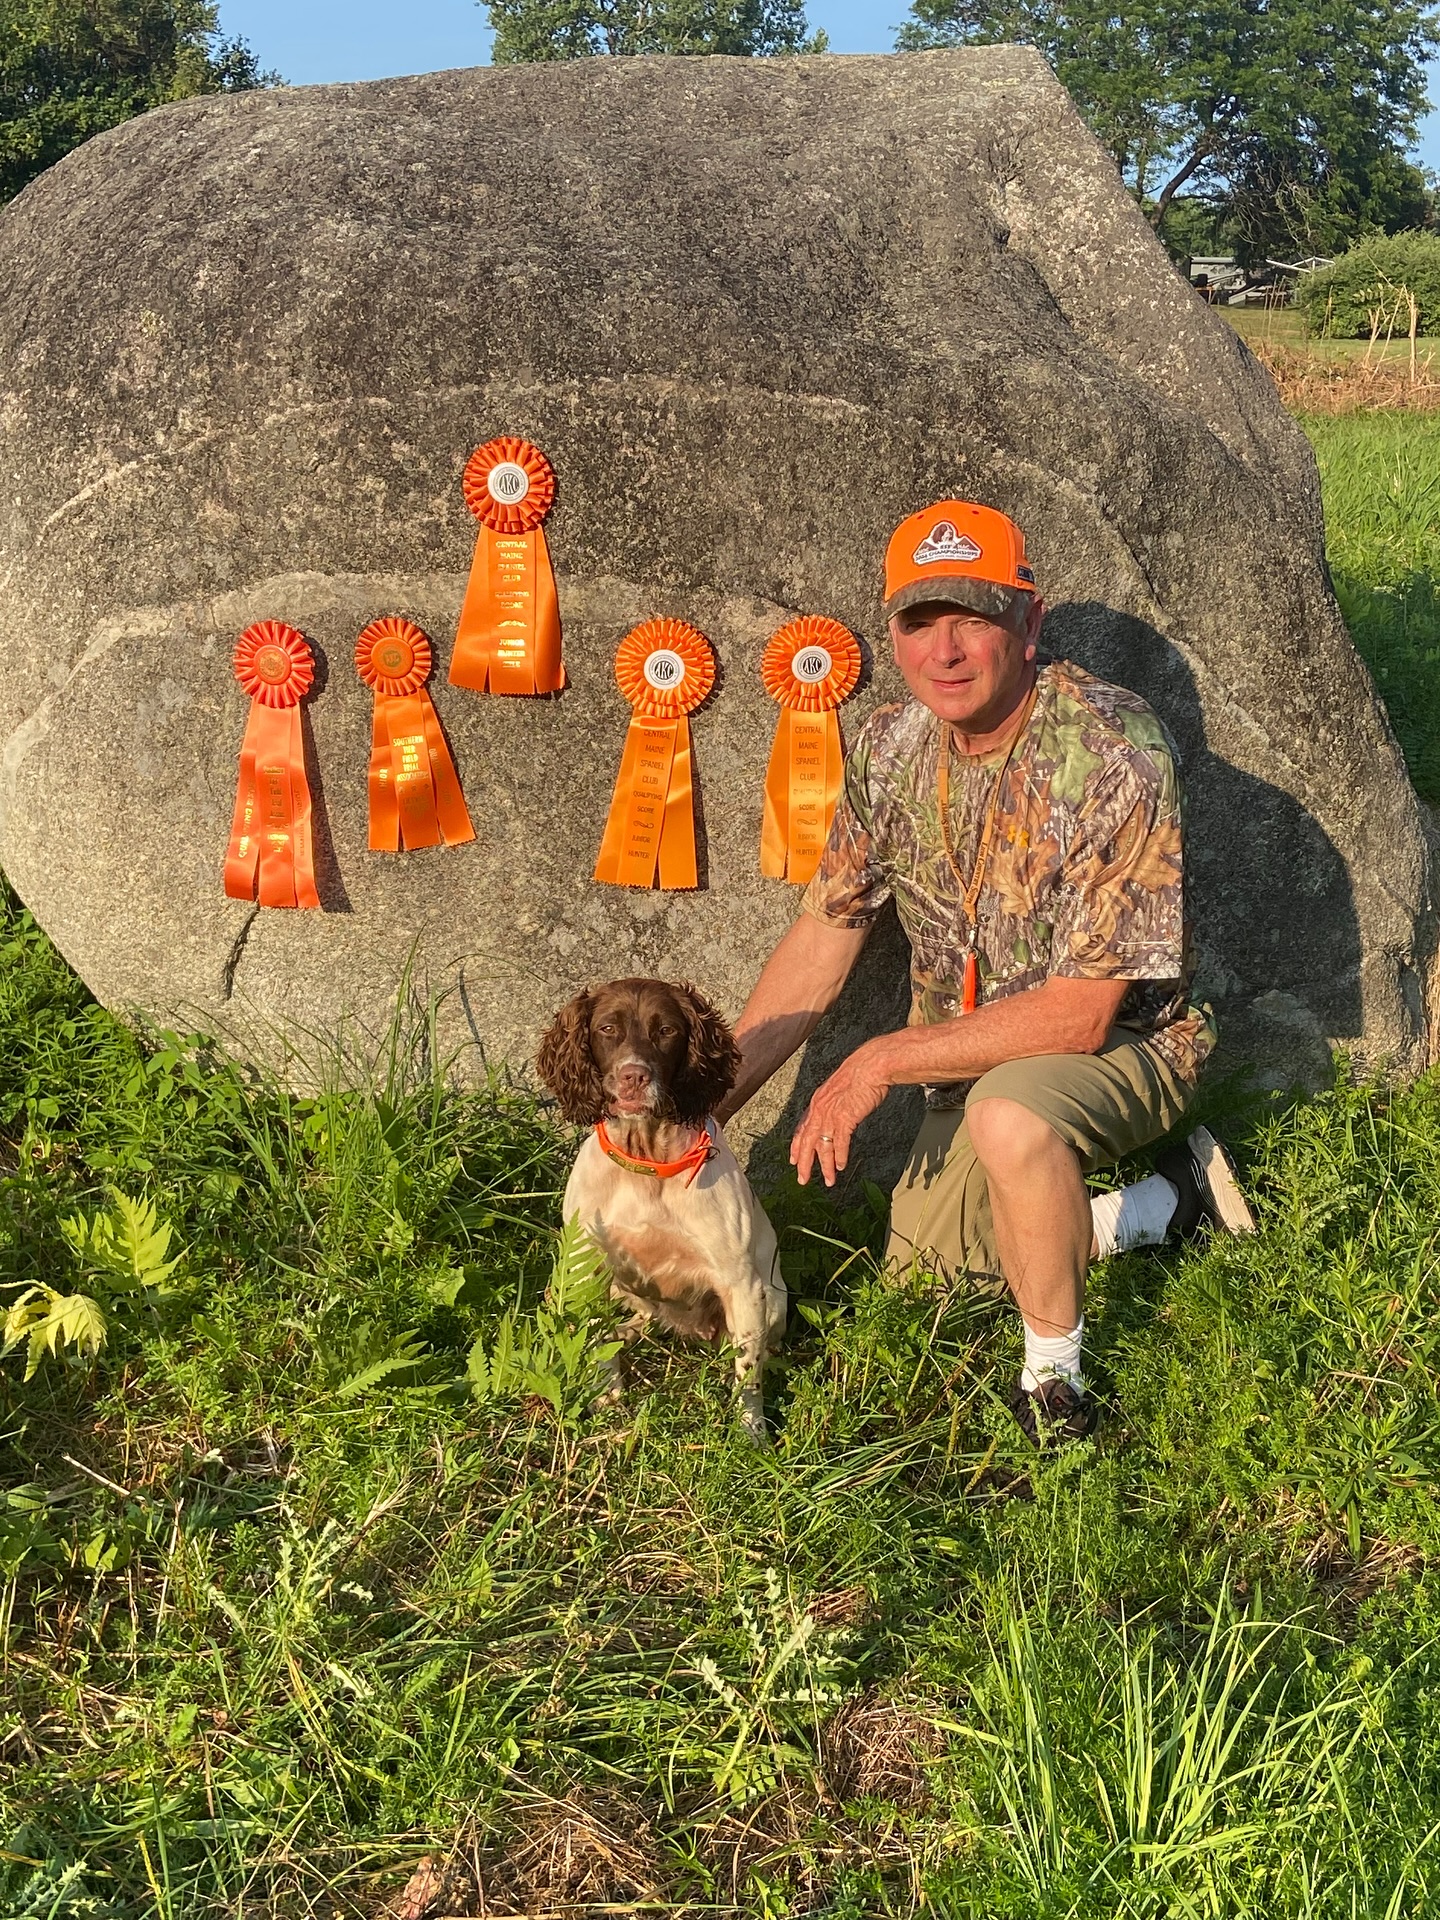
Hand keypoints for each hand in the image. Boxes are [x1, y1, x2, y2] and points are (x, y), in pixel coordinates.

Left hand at [790, 1044, 892, 1187]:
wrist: (871, 1066)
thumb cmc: (861, 1074)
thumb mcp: (840, 1089)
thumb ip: (836, 1103)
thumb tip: (839, 1112)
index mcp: (817, 1102)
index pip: (802, 1129)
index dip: (796, 1146)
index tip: (793, 1159)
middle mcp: (819, 1109)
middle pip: (806, 1142)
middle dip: (804, 1163)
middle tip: (803, 1180)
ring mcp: (831, 1114)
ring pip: (823, 1146)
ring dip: (825, 1166)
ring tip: (829, 1181)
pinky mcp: (845, 1118)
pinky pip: (839, 1143)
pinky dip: (839, 1157)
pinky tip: (840, 1167)